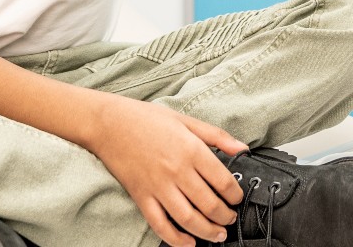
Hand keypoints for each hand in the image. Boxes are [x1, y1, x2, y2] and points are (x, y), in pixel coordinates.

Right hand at [89, 97, 246, 245]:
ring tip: (218, 235)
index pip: (223, 181)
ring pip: (188, 219)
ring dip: (207, 231)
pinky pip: (160, 224)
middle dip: (225, 217)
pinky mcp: (141, 197)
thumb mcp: (187, 121)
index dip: (235, 195)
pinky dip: (175, 239)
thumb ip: (217, 136)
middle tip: (230, 219)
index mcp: (191, 150)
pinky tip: (188, 243)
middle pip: (209, 204)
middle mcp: (176, 171)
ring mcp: (158, 187)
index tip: (238, 198)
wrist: (109, 123)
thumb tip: (243, 149)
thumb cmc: (147, 119)